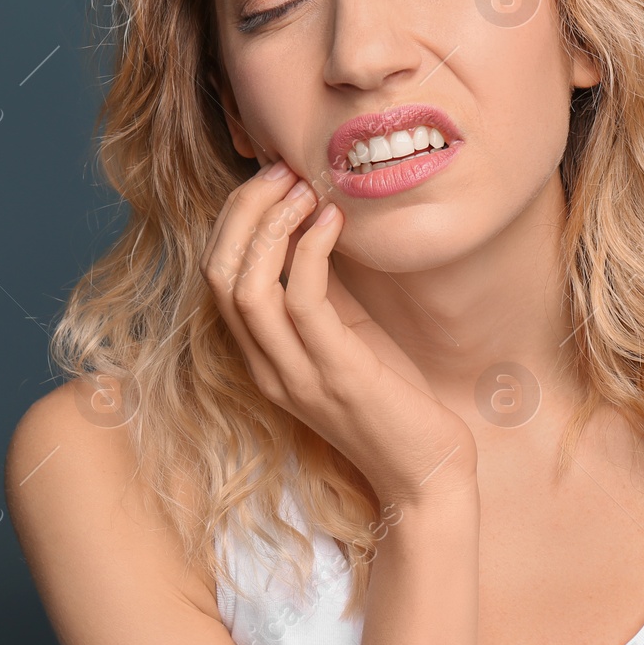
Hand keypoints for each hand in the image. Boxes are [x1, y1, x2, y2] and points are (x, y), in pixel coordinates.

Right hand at [201, 160, 478, 507]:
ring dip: (270, 225)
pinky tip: (334, 220)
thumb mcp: (347, 337)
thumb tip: (315, 221)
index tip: (271, 177)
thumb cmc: (395, 402)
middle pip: (219, 274)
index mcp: (261, 359)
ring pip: (247, 287)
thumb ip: (322, 293)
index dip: (234, 220)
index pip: (216, 277)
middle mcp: (267, 368)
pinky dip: (310, 250)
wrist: (426, 476)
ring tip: (304, 187)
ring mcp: (297, 375)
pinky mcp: (337, 376)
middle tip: (280, 169)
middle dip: (242, 212)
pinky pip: (302, 302)